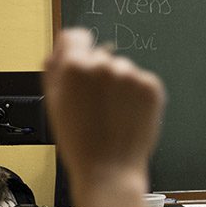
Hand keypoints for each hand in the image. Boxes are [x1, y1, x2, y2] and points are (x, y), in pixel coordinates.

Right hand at [43, 29, 165, 182]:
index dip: (75, 50)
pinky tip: (127, 115)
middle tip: (94, 105)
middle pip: (100, 56)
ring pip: (122, 70)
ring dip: (118, 86)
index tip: (78, 63)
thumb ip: (54, 69)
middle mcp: (104, 66)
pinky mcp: (151, 87)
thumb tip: (60, 47)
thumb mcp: (54, 104)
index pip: (76, 37)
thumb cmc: (79, 142)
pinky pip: (141, 82)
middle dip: (97, 75)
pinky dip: (136, 95)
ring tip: (111, 114)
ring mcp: (131, 76)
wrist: (110, 169)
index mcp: (74, 67)